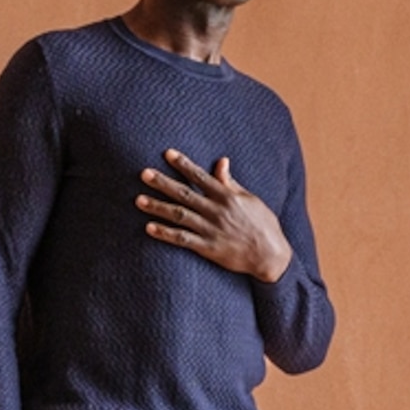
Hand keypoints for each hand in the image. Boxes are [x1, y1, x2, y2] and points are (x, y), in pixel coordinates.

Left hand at [136, 149, 292, 281]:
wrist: (271, 255)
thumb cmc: (262, 224)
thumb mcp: (249, 199)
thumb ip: (230, 182)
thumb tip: (221, 161)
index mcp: (227, 196)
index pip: (200, 176)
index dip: (183, 164)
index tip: (167, 154)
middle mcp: (217, 211)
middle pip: (184, 194)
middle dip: (163, 183)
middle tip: (144, 174)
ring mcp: (211, 230)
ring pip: (179, 215)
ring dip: (158, 207)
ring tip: (139, 200)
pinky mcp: (208, 248)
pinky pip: (183, 239)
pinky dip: (165, 233)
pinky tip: (149, 228)